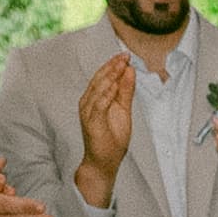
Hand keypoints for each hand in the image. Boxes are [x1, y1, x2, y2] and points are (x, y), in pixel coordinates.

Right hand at [70, 53, 134, 209]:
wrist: (103, 161)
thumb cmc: (112, 138)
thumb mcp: (123, 111)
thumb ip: (125, 92)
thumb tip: (130, 71)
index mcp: (94, 98)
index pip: (103, 77)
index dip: (113, 65)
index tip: (125, 55)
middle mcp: (88, 102)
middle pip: (99, 79)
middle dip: (112, 66)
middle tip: (124, 55)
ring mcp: (88, 111)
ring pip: (98, 88)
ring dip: (110, 75)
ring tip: (121, 64)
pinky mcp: (91, 121)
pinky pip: (98, 104)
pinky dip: (106, 93)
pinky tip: (115, 84)